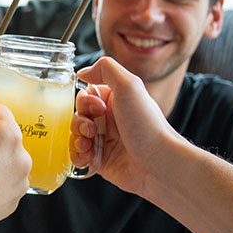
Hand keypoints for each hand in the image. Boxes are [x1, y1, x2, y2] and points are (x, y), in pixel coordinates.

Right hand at [71, 57, 177, 195]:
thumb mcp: (129, 85)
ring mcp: (103, 142)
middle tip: (92, 130)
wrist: (157, 163)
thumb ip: (105, 69)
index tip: (97, 109)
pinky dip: (78, 156)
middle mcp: (109, 120)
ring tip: (89, 145)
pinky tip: (89, 157)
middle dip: (78, 123)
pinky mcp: (99, 161)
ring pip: (74, 136)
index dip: (85, 102)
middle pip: (77, 116)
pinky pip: (77, 156)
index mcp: (115, 102)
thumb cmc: (146, 125)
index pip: (86, 96)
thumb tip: (82, 72)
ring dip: (76, 139)